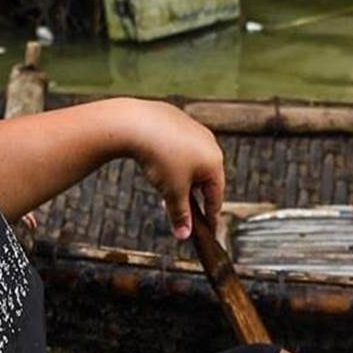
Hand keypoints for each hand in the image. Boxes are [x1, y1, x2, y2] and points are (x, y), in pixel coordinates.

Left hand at [119, 99, 223, 238]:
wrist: (135, 123)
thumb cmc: (159, 159)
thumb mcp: (171, 192)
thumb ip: (180, 214)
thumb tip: (184, 235)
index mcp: (214, 162)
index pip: (216, 196)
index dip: (211, 216)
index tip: (209, 230)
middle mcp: (210, 143)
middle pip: (205, 178)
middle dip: (193, 196)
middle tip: (182, 209)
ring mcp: (194, 129)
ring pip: (192, 160)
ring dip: (182, 177)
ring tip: (167, 186)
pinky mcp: (177, 118)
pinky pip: (178, 144)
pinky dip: (172, 157)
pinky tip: (159, 161)